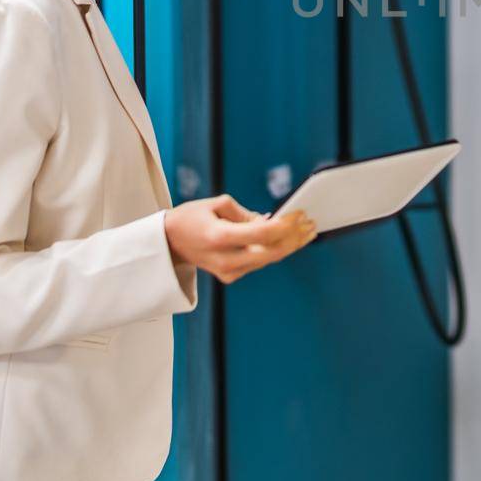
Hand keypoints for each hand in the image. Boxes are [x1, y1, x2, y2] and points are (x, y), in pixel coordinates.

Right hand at [164, 195, 315, 283]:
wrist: (169, 243)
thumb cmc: (192, 218)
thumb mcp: (217, 204)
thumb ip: (245, 213)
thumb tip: (270, 221)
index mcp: (219, 237)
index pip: (262, 234)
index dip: (285, 225)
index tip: (300, 213)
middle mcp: (225, 259)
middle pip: (271, 252)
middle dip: (295, 238)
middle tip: (312, 224)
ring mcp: (228, 271)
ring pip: (268, 260)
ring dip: (291, 245)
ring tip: (308, 231)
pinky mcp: (230, 276)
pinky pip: (260, 262)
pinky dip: (276, 250)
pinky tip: (291, 239)